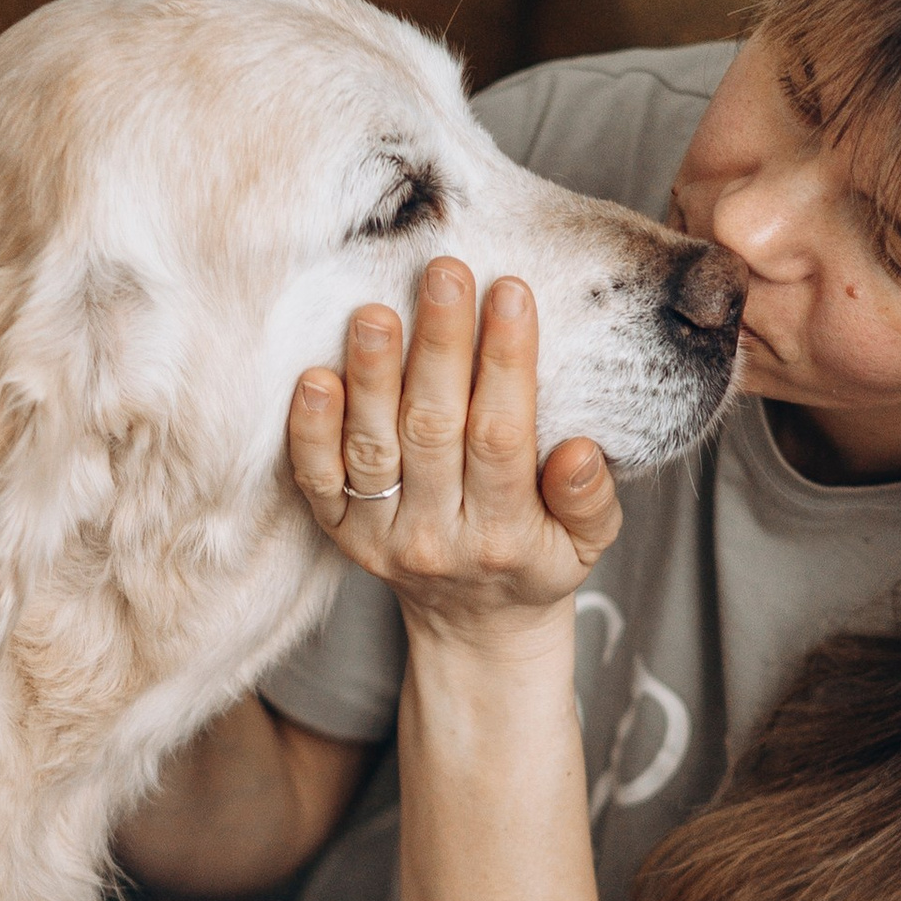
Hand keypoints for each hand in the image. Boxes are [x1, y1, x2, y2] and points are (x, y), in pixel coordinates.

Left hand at [290, 262, 620, 642]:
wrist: (474, 628)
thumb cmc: (536, 561)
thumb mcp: (586, 544)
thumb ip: (589, 499)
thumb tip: (579, 451)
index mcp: (504, 535)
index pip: (502, 437)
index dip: (506, 363)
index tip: (510, 292)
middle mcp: (436, 537)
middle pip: (433, 430)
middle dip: (439, 346)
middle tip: (443, 273)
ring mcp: (380, 535)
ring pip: (373, 448)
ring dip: (371, 376)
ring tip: (373, 311)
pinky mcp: (340, 531)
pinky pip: (317, 480)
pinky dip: (311, 431)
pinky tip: (313, 376)